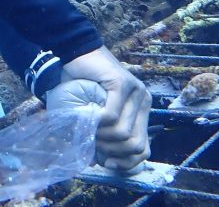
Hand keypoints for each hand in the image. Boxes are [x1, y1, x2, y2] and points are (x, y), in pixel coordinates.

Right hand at [60, 46, 151, 171]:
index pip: (144, 150)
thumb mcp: (94, 117)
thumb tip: (99, 162)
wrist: (74, 55)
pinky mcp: (123, 84)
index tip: (107, 163)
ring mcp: (136, 92)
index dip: (126, 163)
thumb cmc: (80, 86)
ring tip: (88, 126)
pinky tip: (87, 114)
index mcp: (141, 112)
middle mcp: (144, 102)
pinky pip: (112, 117)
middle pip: (136, 145)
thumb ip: (101, 138)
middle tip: (94, 142)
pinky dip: (96, 122)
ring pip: (123, 133)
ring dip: (101, 135)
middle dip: (112, 150)